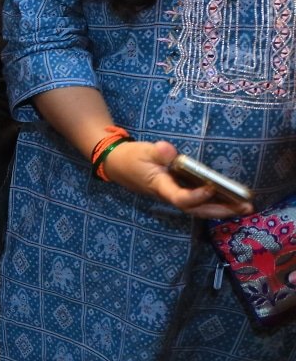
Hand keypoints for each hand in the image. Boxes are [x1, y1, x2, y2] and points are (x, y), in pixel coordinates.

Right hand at [101, 138, 253, 218]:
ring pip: (198, 209)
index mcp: (161, 186)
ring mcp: (173, 195)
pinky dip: (213, 204)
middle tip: (244, 207)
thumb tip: (168, 150)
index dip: (196, 196)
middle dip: (220, 210)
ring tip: (243, 207)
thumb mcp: (143, 150)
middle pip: (196, 210)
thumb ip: (157, 152)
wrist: (116, 165)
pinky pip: (196, 202)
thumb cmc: (131, 157)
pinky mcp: (176, 191)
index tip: (211, 187)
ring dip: (221, 210)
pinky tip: (229, 200)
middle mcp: (169, 195)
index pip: (180, 198)